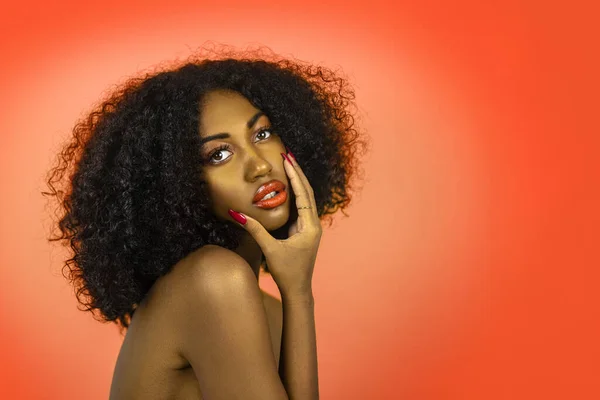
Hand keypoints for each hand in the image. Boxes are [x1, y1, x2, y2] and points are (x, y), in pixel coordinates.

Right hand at [228, 150, 321, 296]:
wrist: (298, 290)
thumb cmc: (287, 272)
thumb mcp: (270, 249)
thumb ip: (255, 230)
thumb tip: (237, 214)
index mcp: (310, 226)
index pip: (303, 194)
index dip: (295, 176)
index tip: (288, 159)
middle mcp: (313, 224)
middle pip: (307, 192)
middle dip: (297, 173)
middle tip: (288, 154)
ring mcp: (309, 227)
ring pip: (305, 198)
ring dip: (296, 182)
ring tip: (288, 164)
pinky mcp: (303, 231)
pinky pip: (300, 207)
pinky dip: (293, 194)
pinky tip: (286, 186)